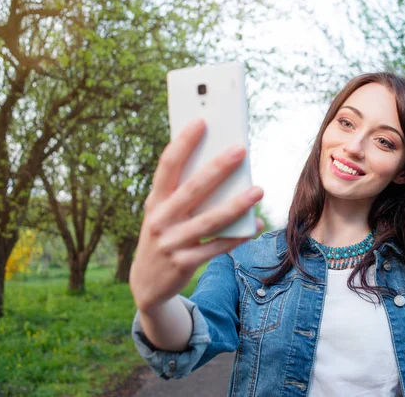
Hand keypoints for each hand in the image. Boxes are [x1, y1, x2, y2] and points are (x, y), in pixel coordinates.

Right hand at [130, 118, 263, 311]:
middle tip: (241, 150)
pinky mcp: (185, 263)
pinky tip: (254, 226)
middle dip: (217, 168)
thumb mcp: (162, 214)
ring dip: (236, 205)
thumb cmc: (163, 235)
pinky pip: (217, 247)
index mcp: (155, 201)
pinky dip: (237, 237)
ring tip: (258, 190)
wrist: (146, 283)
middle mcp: (160, 220)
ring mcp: (171, 243)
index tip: (201, 121)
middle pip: (192, 189)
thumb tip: (219, 167)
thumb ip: (182, 194)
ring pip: (210, 220)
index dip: (183, 143)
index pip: (167, 166)